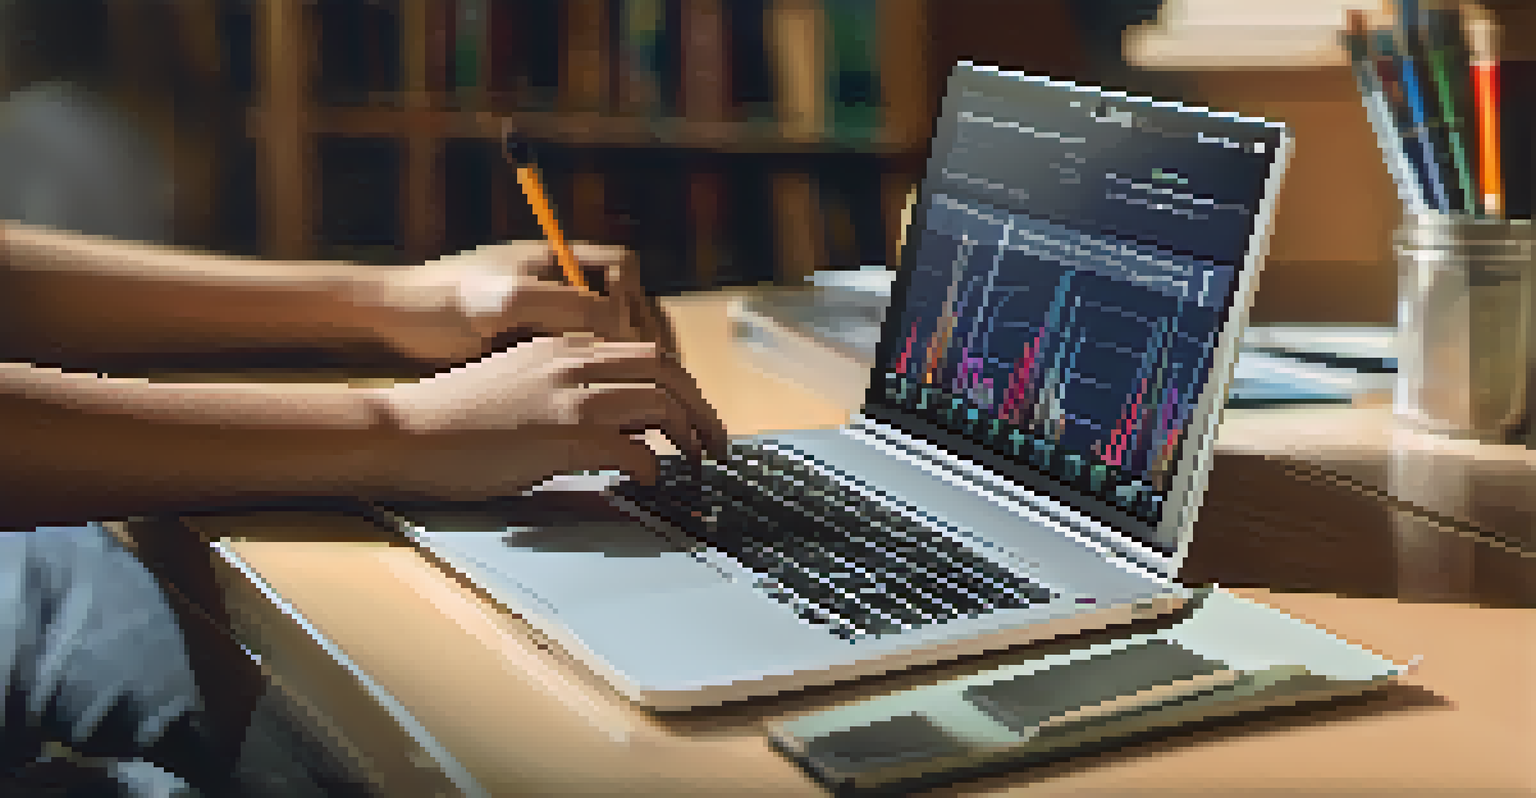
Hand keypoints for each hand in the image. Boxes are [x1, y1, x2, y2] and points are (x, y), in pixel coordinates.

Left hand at [361, 241, 680, 367]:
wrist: (387, 319)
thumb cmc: (439, 300)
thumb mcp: (506, 301)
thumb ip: (566, 306)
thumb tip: (617, 326)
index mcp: (555, 257)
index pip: (624, 269)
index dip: (633, 300)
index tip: (622, 335)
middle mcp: (555, 280)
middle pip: (625, 299)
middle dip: (642, 332)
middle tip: (650, 370)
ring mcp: (544, 310)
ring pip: (605, 331)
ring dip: (623, 356)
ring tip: (630, 389)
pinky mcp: (529, 342)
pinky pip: (579, 353)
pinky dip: (594, 373)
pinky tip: (593, 400)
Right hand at [364, 336, 728, 500]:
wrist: (405, 432)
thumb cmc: (455, 421)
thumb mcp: (521, 387)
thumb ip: (572, 395)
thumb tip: (627, 427)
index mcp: (562, 346)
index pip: (646, 352)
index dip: (681, 384)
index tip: (695, 416)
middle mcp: (572, 360)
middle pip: (667, 370)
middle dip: (702, 408)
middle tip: (717, 444)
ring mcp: (569, 396)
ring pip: (660, 402)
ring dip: (689, 435)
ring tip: (697, 464)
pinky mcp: (563, 435)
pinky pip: (634, 449)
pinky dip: (652, 467)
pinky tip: (649, 482)